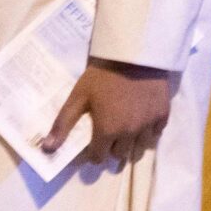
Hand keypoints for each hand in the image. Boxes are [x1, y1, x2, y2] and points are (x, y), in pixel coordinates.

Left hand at [42, 59, 171, 166]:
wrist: (133, 52)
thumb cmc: (102, 75)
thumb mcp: (78, 96)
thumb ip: (62, 124)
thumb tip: (47, 149)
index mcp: (107, 131)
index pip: (99, 158)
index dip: (94, 152)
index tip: (94, 142)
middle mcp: (129, 133)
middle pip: (120, 155)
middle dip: (113, 148)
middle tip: (110, 134)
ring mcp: (148, 124)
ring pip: (141, 148)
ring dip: (132, 143)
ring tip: (128, 131)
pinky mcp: (163, 114)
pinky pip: (157, 133)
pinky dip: (150, 131)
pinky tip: (143, 120)